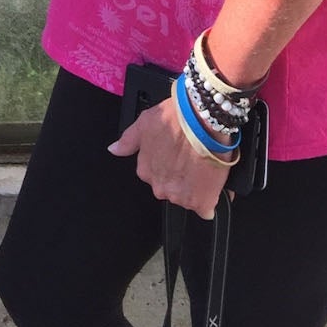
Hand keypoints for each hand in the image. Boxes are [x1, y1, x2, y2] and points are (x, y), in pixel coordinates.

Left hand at [107, 96, 230, 220]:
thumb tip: (114, 149)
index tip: (177, 155)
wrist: (203, 119)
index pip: (156, 176)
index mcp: (146, 171)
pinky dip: (210, 197)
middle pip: (171, 189)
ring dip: (196, 187)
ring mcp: (181, 197)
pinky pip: (206, 208)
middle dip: (181, 179)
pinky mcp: (203, 201)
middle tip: (191, 159)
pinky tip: (213, 183)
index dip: (168, 166)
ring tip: (203, 165)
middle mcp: (161, 187)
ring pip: (188, 198)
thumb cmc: (175, 118)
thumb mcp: (144, 123)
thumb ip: (128, 140)